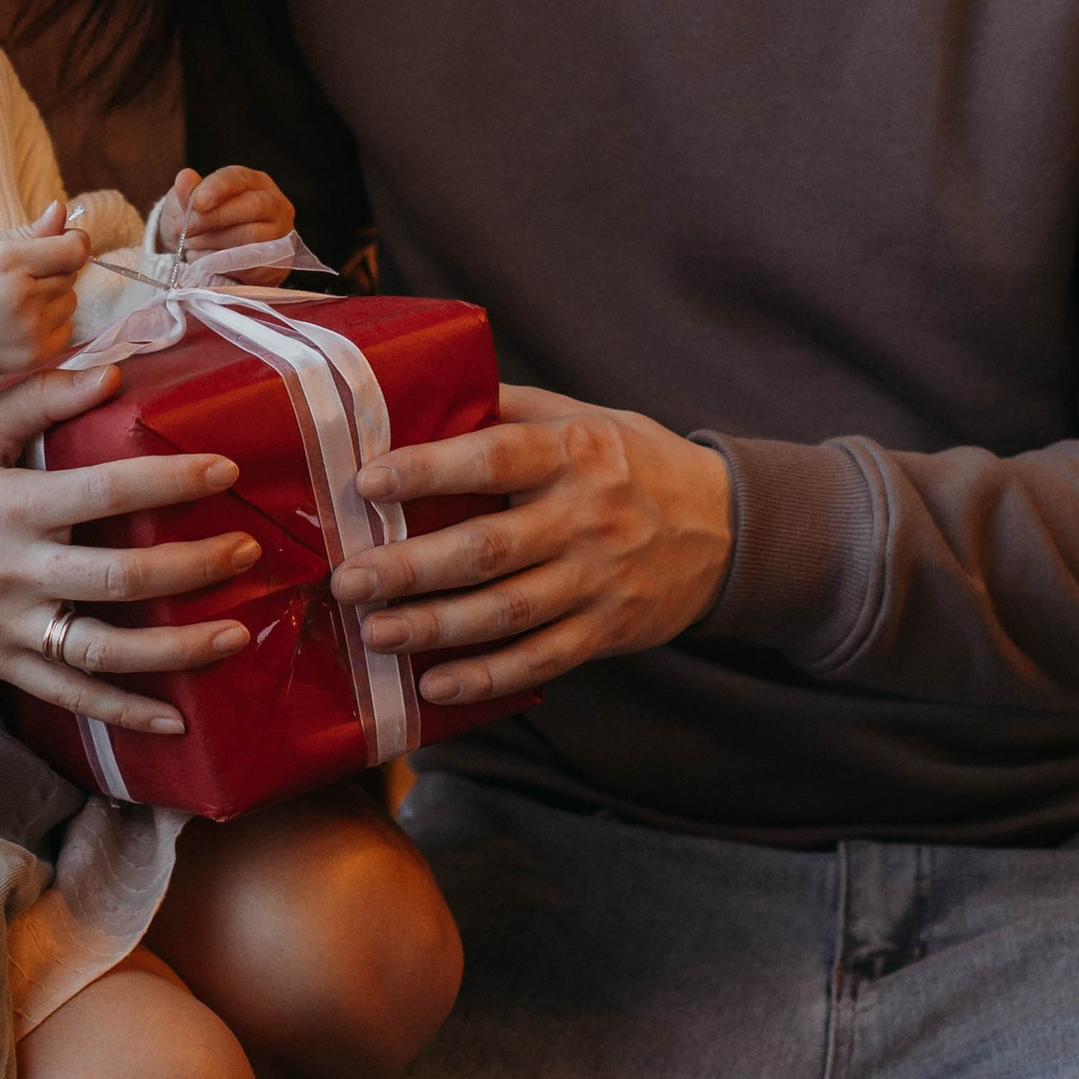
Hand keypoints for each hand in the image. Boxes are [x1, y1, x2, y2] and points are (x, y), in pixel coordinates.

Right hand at [0, 201, 88, 372]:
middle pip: (70, 275)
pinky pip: (66, 330)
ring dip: (53, 299)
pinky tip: (22, 322)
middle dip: (54, 271)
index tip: (62, 243)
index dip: (73, 243)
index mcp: (6, 261)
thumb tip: (62, 210)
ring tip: (18, 301)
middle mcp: (20, 297)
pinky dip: (50, 325)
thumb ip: (31, 232)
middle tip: (22, 277)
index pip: (73, 250)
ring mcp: (28, 330)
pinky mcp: (33, 356)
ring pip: (70, 302)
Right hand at [0, 364, 263, 733]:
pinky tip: (176, 717)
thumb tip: (116, 374)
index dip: (170, 481)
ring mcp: (5, 627)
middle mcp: (9, 572)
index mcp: (7, 505)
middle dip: (193, 566)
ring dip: (178, 648)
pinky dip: (124, 711)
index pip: (104, 491)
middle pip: (119, 577)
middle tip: (248, 549)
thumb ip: (42, 397)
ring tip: (236, 632)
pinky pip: (70, 696)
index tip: (225, 469)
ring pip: (105, 649)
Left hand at [164, 162, 296, 269]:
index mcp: (254, 182)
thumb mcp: (191, 205)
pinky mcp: (279, 263)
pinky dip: (225, 266)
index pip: (239, 178)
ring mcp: (281, 234)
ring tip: (192, 247)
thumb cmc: (206, 222)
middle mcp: (274, 204)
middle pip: (253, 206)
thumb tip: (185, 177)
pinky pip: (254, 265)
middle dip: (215, 218)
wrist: (216, 258)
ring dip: (216, 243)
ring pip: (253, 236)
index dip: (218, 188)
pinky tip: (206, 264)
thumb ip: (188, 192)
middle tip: (185, 230)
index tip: (198, 202)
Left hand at [330, 383, 733, 705]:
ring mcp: (599, 579)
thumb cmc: (632, 461)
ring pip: (508, 612)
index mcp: (575, 451)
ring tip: (375, 633)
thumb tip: (421, 394)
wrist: (729, 526)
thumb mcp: (583, 416)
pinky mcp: (608, 630)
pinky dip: (488, 676)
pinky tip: (435, 685)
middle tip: (349, 578)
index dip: (430, 469)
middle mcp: (586, 516)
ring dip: (436, 627)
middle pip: (489, 547)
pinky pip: (541, 659)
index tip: (368, 481)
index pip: (496, 457)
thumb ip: (508, 409)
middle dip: (411, 567)